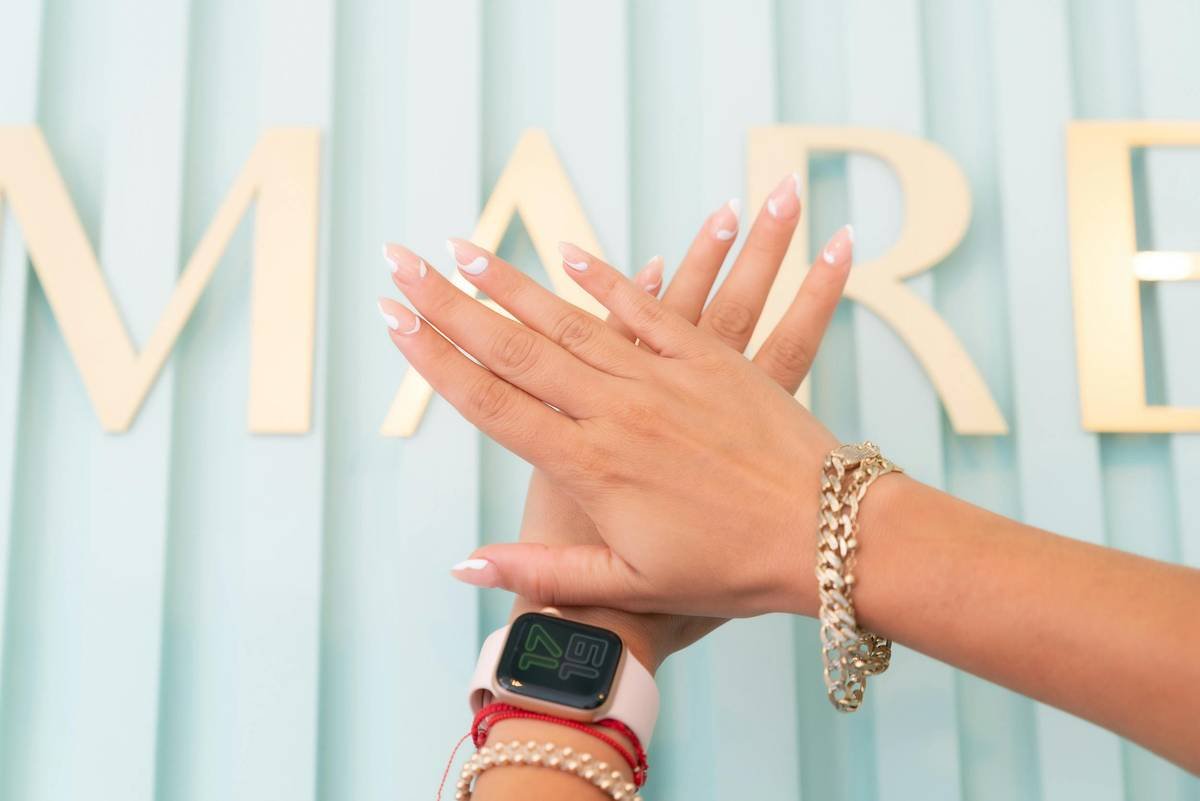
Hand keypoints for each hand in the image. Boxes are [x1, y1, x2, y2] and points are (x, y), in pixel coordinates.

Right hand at [381, 173, 851, 619]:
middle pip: (515, 348)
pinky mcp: (709, 362)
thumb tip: (461, 565)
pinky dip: (611, 280)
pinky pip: (651, 311)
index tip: (394, 321)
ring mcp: (662, 379)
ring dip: (513, 283)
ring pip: (572, 320)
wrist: (824, 536)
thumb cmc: (726, 573)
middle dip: (451, 303)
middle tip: (402, 262)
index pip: (491, 401)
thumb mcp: (628, 580)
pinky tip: (572, 254)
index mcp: (588, 464)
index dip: (435, 360)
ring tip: (466, 249)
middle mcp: (615, 411)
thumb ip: (542, 567)